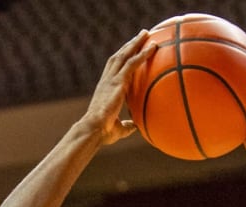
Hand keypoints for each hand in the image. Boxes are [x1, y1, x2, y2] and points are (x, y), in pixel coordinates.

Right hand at [83, 30, 156, 145]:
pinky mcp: (118, 82)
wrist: (94, 130)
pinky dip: (142, 54)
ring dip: (136, 43)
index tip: (130, 51)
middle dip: (129, 45)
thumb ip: (126, 126)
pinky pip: (132, 63)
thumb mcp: (117, 129)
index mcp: (105, 89)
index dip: (121, 58)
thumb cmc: (102, 133)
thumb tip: (135, 127)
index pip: (113, 69)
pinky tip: (152, 47)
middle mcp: (107, 80)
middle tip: (140, 36)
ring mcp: (111, 79)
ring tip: (146, 33)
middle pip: (119, 56)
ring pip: (124, 55)